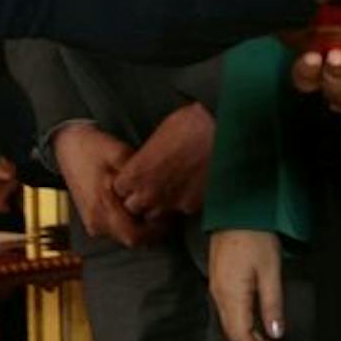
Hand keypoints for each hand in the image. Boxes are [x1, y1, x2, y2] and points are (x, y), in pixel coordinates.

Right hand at [0, 0, 311, 63]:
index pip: (249, 6)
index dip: (283, 6)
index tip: (308, 0)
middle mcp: (180, 32)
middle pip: (241, 28)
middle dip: (271, 16)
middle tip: (298, 1)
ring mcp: (165, 50)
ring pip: (222, 41)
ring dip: (246, 27)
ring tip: (269, 9)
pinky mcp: (152, 58)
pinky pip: (200, 48)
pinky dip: (219, 34)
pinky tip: (225, 19)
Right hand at [51, 124, 155, 246]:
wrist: (67, 145)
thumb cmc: (93, 147)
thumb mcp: (119, 153)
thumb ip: (137, 174)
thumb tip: (159, 189)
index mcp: (102, 205)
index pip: (134, 236)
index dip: (156, 231)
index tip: (170, 216)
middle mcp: (96, 221)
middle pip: (132, 240)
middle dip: (152, 231)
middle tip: (167, 213)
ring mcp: (92, 223)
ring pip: (124, 236)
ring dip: (141, 228)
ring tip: (153, 208)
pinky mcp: (91, 220)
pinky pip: (116, 230)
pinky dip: (129, 223)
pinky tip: (138, 208)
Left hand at [111, 102, 213, 219]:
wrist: (221, 133)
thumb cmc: (188, 124)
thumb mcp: (158, 135)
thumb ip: (146, 155)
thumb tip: (146, 158)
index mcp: (135, 173)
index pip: (118, 189)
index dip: (127, 182)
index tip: (134, 175)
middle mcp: (149, 193)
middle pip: (133, 208)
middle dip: (138, 198)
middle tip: (149, 185)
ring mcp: (170, 203)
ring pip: (154, 216)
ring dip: (157, 207)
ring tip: (166, 192)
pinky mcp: (190, 207)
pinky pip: (178, 212)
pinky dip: (180, 205)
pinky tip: (186, 191)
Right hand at [208, 229, 285, 340]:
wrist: (236, 210)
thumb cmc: (255, 237)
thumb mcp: (270, 270)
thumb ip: (272, 304)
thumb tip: (275, 335)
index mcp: (231, 295)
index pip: (243, 338)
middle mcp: (220, 296)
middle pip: (236, 335)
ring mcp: (219, 289)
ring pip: (233, 326)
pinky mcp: (221, 282)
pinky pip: (232, 314)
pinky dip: (246, 328)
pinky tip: (259, 330)